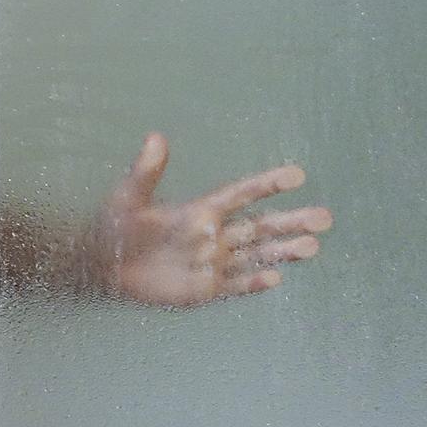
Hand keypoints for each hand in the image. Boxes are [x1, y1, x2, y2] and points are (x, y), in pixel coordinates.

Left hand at [90, 133, 332, 307]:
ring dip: (283, 251)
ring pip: (255, 255)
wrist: (101, 266)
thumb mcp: (129, 196)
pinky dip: (254, 283)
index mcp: (199, 210)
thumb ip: (146, 171)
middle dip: (290, 222)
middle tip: (325, 217)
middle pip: (259, 226)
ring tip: (313, 245)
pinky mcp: (204, 289)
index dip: (267, 185)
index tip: (297, 174)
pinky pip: (235, 285)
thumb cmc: (114, 226)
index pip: (241, 195)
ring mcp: (211, 263)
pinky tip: (276, 278)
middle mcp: (213, 235)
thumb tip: (156, 136)